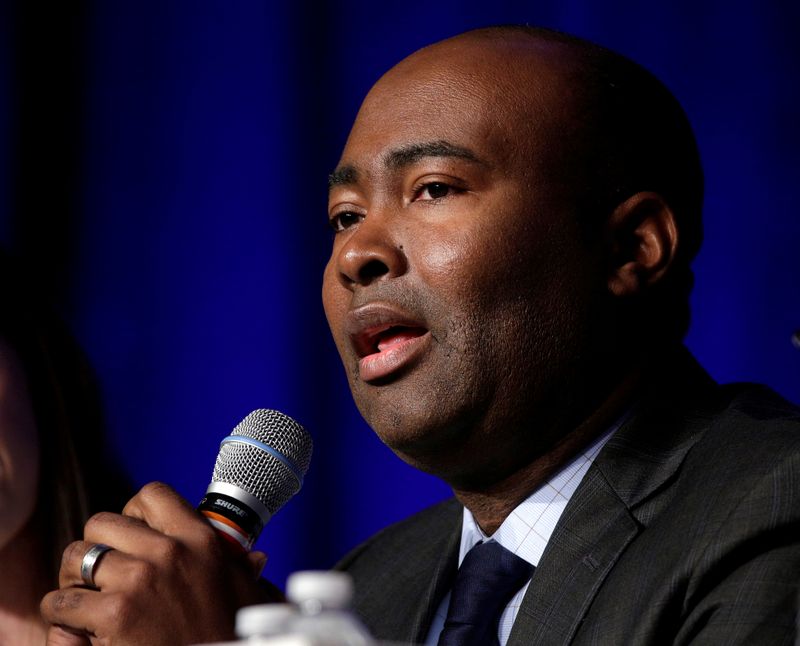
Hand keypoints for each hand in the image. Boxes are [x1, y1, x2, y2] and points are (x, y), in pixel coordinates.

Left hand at [41, 482, 273, 645]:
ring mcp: (139, 580)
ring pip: (76, 555)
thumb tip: (255, 557)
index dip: (133, 512)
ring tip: (84, 597)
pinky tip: (76, 625)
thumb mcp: (246, 592)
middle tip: (100, 572)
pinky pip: (62, 600)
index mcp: (201, 539)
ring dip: (73, 578)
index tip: (132, 535)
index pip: (152, 494)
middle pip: (103, 522)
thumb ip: (243, 568)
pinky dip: (61, 612)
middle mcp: (169, 551)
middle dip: (95, 546)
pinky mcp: (114, 614)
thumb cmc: (230, 633)